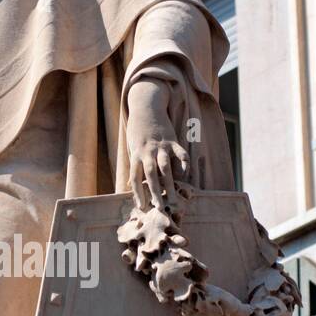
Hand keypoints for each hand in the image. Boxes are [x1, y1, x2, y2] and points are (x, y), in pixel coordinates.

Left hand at [126, 77, 190, 211]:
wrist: (146, 108)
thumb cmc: (138, 132)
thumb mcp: (132, 148)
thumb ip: (134, 166)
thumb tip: (130, 186)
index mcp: (136, 155)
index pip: (135, 177)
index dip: (138, 192)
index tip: (142, 207)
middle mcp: (147, 152)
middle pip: (151, 174)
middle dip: (155, 192)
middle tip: (160, 208)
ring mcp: (161, 146)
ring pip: (165, 167)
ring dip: (170, 183)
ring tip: (174, 198)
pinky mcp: (172, 140)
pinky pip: (179, 154)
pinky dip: (183, 164)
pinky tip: (185, 175)